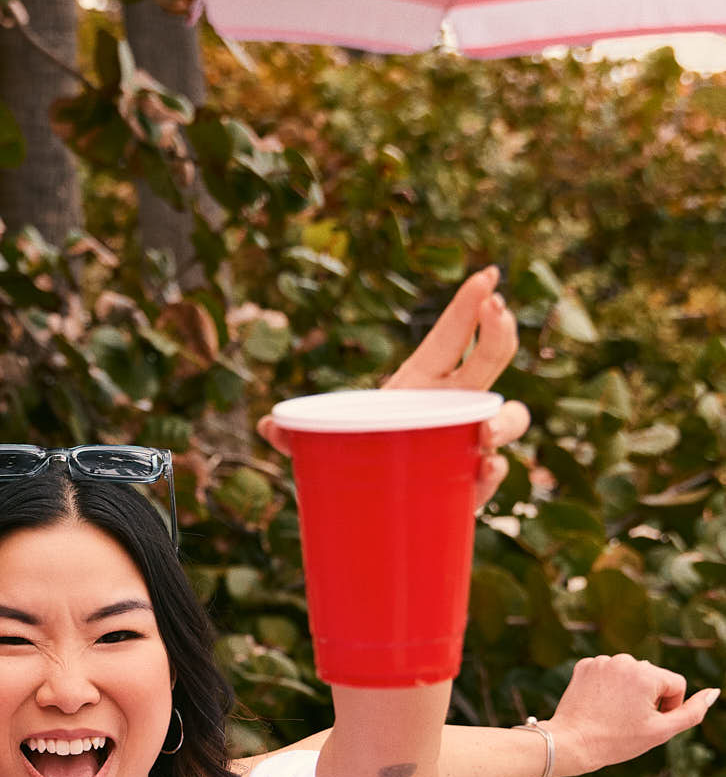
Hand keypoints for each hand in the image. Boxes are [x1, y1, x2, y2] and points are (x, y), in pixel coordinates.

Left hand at [259, 266, 528, 508]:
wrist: (374, 502)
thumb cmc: (358, 455)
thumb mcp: (326, 439)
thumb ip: (297, 434)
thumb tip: (267, 424)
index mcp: (422, 380)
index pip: (454, 332)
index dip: (472, 302)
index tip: (487, 274)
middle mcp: (453, 403)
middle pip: (493, 360)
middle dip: (500, 333)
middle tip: (496, 312)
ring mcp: (467, 439)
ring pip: (509, 417)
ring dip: (504, 418)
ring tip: (486, 424)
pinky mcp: (468, 481)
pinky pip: (492, 474)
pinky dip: (492, 472)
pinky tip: (484, 467)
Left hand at [547, 654, 719, 776]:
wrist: (570, 744)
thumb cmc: (616, 741)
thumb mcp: (661, 731)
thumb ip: (692, 712)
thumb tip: (714, 692)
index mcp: (648, 673)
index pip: (675, 685)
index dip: (667, 707)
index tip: (648, 723)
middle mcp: (626, 660)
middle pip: (652, 679)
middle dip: (646, 698)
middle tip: (626, 721)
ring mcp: (602, 661)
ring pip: (630, 676)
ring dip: (627, 692)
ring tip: (611, 713)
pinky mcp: (585, 666)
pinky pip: (608, 674)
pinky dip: (607, 687)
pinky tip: (598, 704)